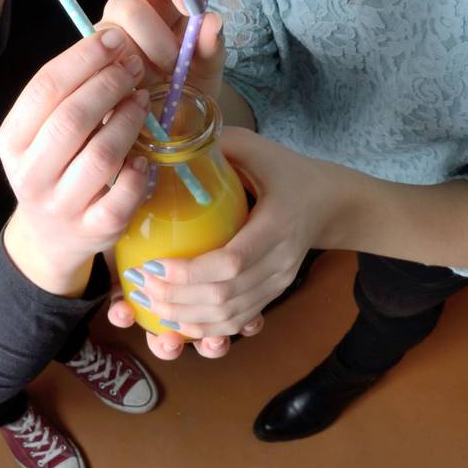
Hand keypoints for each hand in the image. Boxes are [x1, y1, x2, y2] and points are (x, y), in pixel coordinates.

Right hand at [0, 28, 151, 294]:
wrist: (50, 236)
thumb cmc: (54, 165)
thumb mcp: (43, 130)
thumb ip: (68, 92)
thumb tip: (112, 43)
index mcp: (12, 141)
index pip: (45, 88)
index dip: (83, 58)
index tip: (113, 40)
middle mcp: (30, 175)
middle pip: (72, 119)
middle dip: (109, 84)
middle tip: (133, 66)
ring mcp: (62, 206)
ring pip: (101, 156)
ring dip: (128, 120)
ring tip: (142, 100)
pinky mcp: (93, 230)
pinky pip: (121, 197)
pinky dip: (137, 172)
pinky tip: (144, 155)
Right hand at [99, 0, 225, 103]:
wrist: (174, 121)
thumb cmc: (191, 83)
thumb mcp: (208, 68)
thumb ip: (212, 46)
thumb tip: (212, 22)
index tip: (195, 6)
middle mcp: (130, 8)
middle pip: (132, 6)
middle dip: (158, 40)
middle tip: (176, 67)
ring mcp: (106, 35)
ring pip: (113, 37)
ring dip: (141, 64)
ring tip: (158, 85)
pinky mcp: (90, 62)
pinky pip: (98, 66)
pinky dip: (123, 82)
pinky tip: (138, 95)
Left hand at [114, 128, 335, 351]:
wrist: (328, 202)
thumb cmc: (288, 172)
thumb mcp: (259, 149)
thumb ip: (221, 144)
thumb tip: (171, 140)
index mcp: (278, 223)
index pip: (233, 260)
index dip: (190, 271)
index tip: (153, 264)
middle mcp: (282, 260)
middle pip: (226, 296)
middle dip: (177, 298)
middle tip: (139, 286)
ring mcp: (279, 282)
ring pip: (230, 316)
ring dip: (185, 318)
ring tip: (150, 304)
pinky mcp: (273, 294)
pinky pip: (238, 321)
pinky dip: (205, 328)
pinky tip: (176, 321)